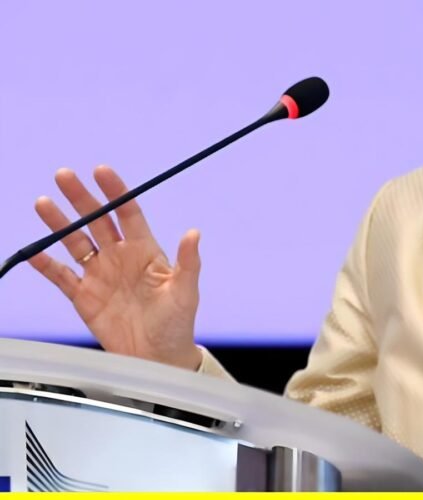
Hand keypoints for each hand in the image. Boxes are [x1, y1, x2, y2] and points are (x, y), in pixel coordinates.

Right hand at [28, 166, 202, 369]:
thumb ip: (188, 262)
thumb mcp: (186, 291)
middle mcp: (119, 257)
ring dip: (60, 223)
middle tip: (64, 175)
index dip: (115, 192)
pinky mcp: (84, 296)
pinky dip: (47, 265)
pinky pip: (61, 276)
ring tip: (44, 203)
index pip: (127, 213)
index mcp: (145, 251)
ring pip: (75, 242)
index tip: (101, 171)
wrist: (158, 357)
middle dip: (81, 199)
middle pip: (97, 221)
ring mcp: (100, 275)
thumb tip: (193, 233)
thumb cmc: (177, 322)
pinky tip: (34, 251)